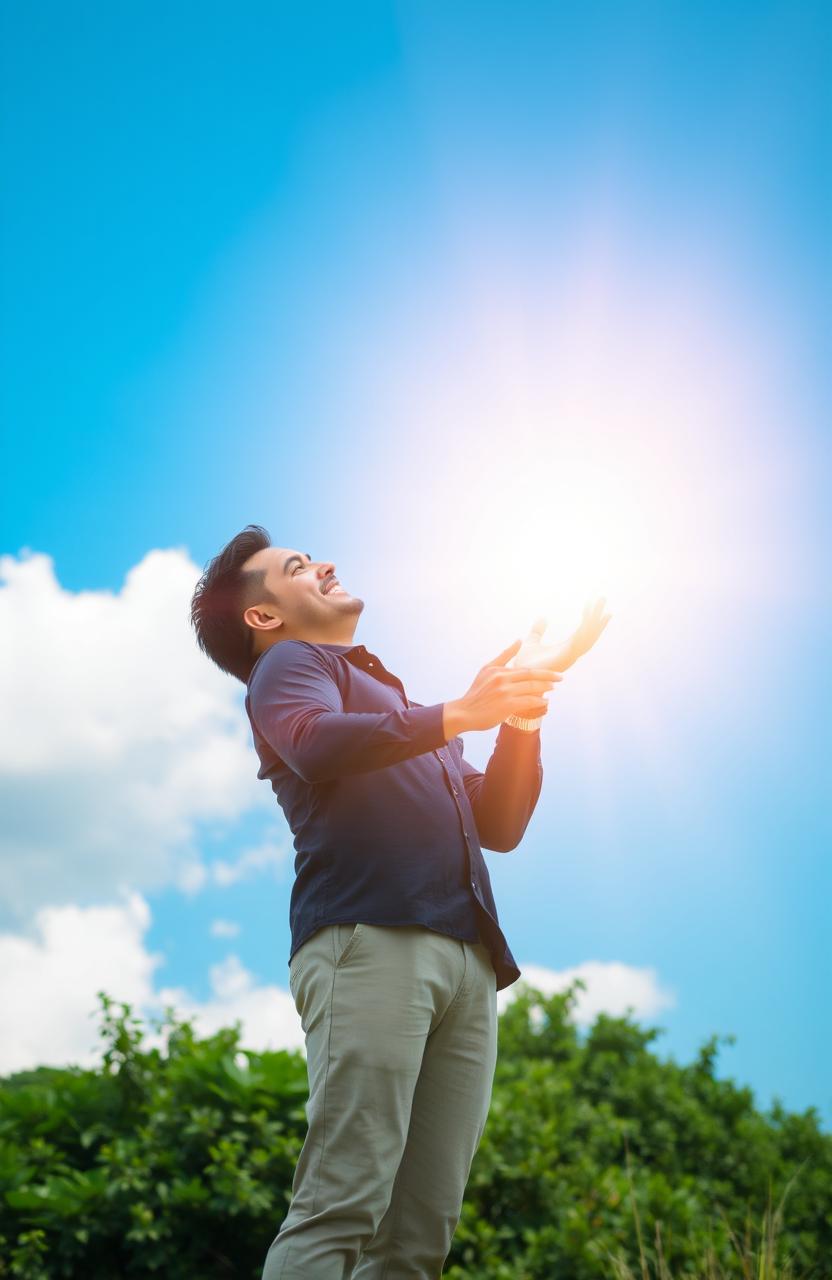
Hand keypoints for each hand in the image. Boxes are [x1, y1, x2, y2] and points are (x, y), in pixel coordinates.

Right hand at [443, 638, 562, 734]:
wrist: (464, 712)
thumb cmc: (477, 692)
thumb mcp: (487, 669)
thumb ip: (504, 656)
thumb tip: (519, 641)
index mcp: (499, 670)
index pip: (526, 669)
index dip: (543, 671)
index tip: (556, 672)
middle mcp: (502, 679)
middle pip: (531, 676)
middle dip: (549, 676)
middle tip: (561, 677)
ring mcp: (505, 692)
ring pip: (531, 688)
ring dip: (545, 689)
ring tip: (553, 689)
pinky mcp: (507, 705)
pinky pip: (528, 701)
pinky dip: (538, 701)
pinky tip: (545, 702)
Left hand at [510, 600, 611, 673]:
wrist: (518, 677)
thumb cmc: (525, 663)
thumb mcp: (532, 641)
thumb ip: (538, 631)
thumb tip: (542, 618)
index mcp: (566, 648)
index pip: (583, 632)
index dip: (590, 620)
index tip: (594, 605)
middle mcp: (571, 652)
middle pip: (590, 633)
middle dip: (597, 617)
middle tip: (603, 598)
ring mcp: (570, 655)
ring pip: (588, 636)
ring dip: (595, 620)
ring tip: (600, 603)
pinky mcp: (565, 657)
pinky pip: (579, 641)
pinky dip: (584, 629)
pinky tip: (587, 617)